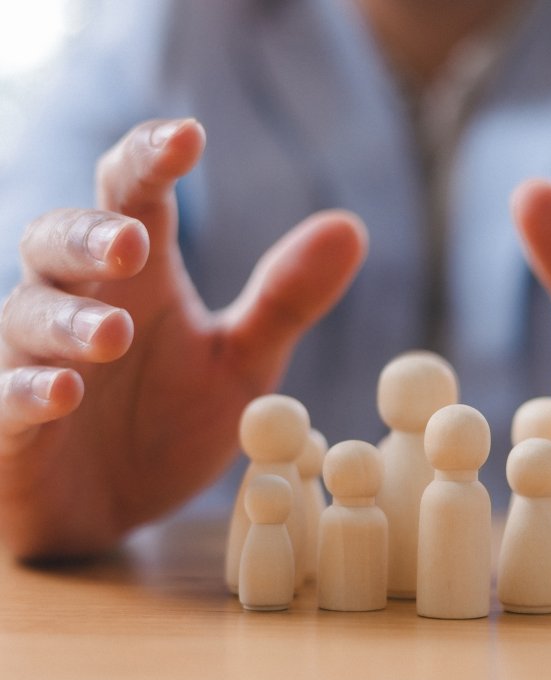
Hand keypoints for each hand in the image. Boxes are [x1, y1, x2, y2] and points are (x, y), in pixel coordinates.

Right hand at [0, 118, 365, 558]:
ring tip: (114, 333)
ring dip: (67, 320)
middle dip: (90, 236)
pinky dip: (28, 391)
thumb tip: (351, 226)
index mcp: (139, 277)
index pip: (132, 194)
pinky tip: (63, 394)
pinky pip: (6, 396)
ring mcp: (35, 360)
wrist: (118, 508)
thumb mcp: (243, 362)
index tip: (189, 135)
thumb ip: (286, 299)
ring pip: (29, 314)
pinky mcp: (11, 424)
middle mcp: (80, 303)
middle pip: (59, 240)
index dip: (151, 159)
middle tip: (133, 243)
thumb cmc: (170, 421)